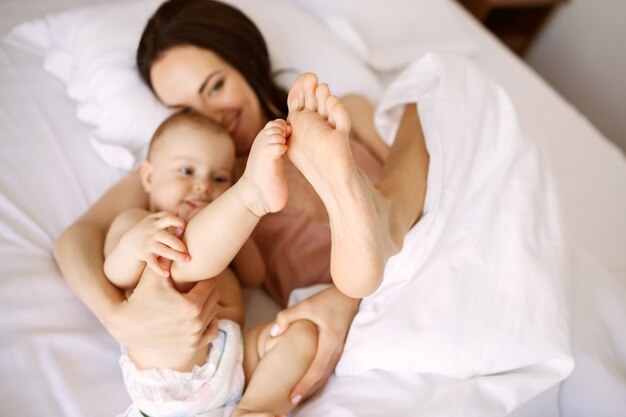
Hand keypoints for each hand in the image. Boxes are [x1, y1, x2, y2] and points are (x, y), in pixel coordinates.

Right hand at [107, 268, 219, 353]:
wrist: (127, 326)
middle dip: (205, 291)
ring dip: (206, 304)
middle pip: (213, 299)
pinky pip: (212, 331)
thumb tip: (178, 232)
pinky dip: (209, 322)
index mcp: (190, 306)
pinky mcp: (193, 346)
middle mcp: (196, 324)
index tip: (193, 278)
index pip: (209, 285)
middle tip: (195, 287)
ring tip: (193, 298)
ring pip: (213, 313)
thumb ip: (167, 257)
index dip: (201, 279)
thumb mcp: (153, 276)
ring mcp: (195, 337)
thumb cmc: (141, 297)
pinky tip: (198, 314)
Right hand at [120, 211, 188, 276]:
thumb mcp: (151, 220)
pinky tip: (166, 274)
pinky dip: (158, 269)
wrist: (128, 244)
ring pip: (163, 251)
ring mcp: (149, 244)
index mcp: (156, 224)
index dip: (177, 221)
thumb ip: (164, 215)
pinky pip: (152, 262)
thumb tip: (177, 212)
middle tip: (189, 251)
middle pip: (168, 238)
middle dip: (179, 244)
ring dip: (175, 256)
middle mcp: (153, 234)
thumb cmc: (145, 231)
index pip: (168, 219)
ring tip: (187, 260)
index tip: (185, 226)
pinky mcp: (145, 255)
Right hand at [240, 119, 289, 215]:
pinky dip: (282, 148)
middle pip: (276, 124)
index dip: (284, 129)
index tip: (288, 142)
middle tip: (286, 147)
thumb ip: (280, 147)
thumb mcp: (274, 159)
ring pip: (277, 131)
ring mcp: (261, 149)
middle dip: (284, 132)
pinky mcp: (265, 158)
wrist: (255, 196)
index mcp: (263, 141)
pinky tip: (282, 156)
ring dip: (283, 140)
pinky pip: (277, 144)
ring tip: (282, 152)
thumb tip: (293, 138)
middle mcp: (261, 142)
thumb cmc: (267, 179)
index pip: (276, 123)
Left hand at [271, 286, 359, 401]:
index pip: (316, 370)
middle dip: (307, 391)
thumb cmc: (329, 299)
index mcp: (330, 343)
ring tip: (297, 395)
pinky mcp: (337, 349)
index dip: (304, 385)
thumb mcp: (307, 305)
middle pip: (321, 378)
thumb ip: (287, 317)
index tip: (293, 396)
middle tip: (291, 402)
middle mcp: (336, 351)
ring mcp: (339, 351)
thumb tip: (274, 333)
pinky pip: (327, 368)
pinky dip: (317, 378)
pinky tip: (308, 380)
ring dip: (312, 387)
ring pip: (325, 375)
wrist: (350, 294)